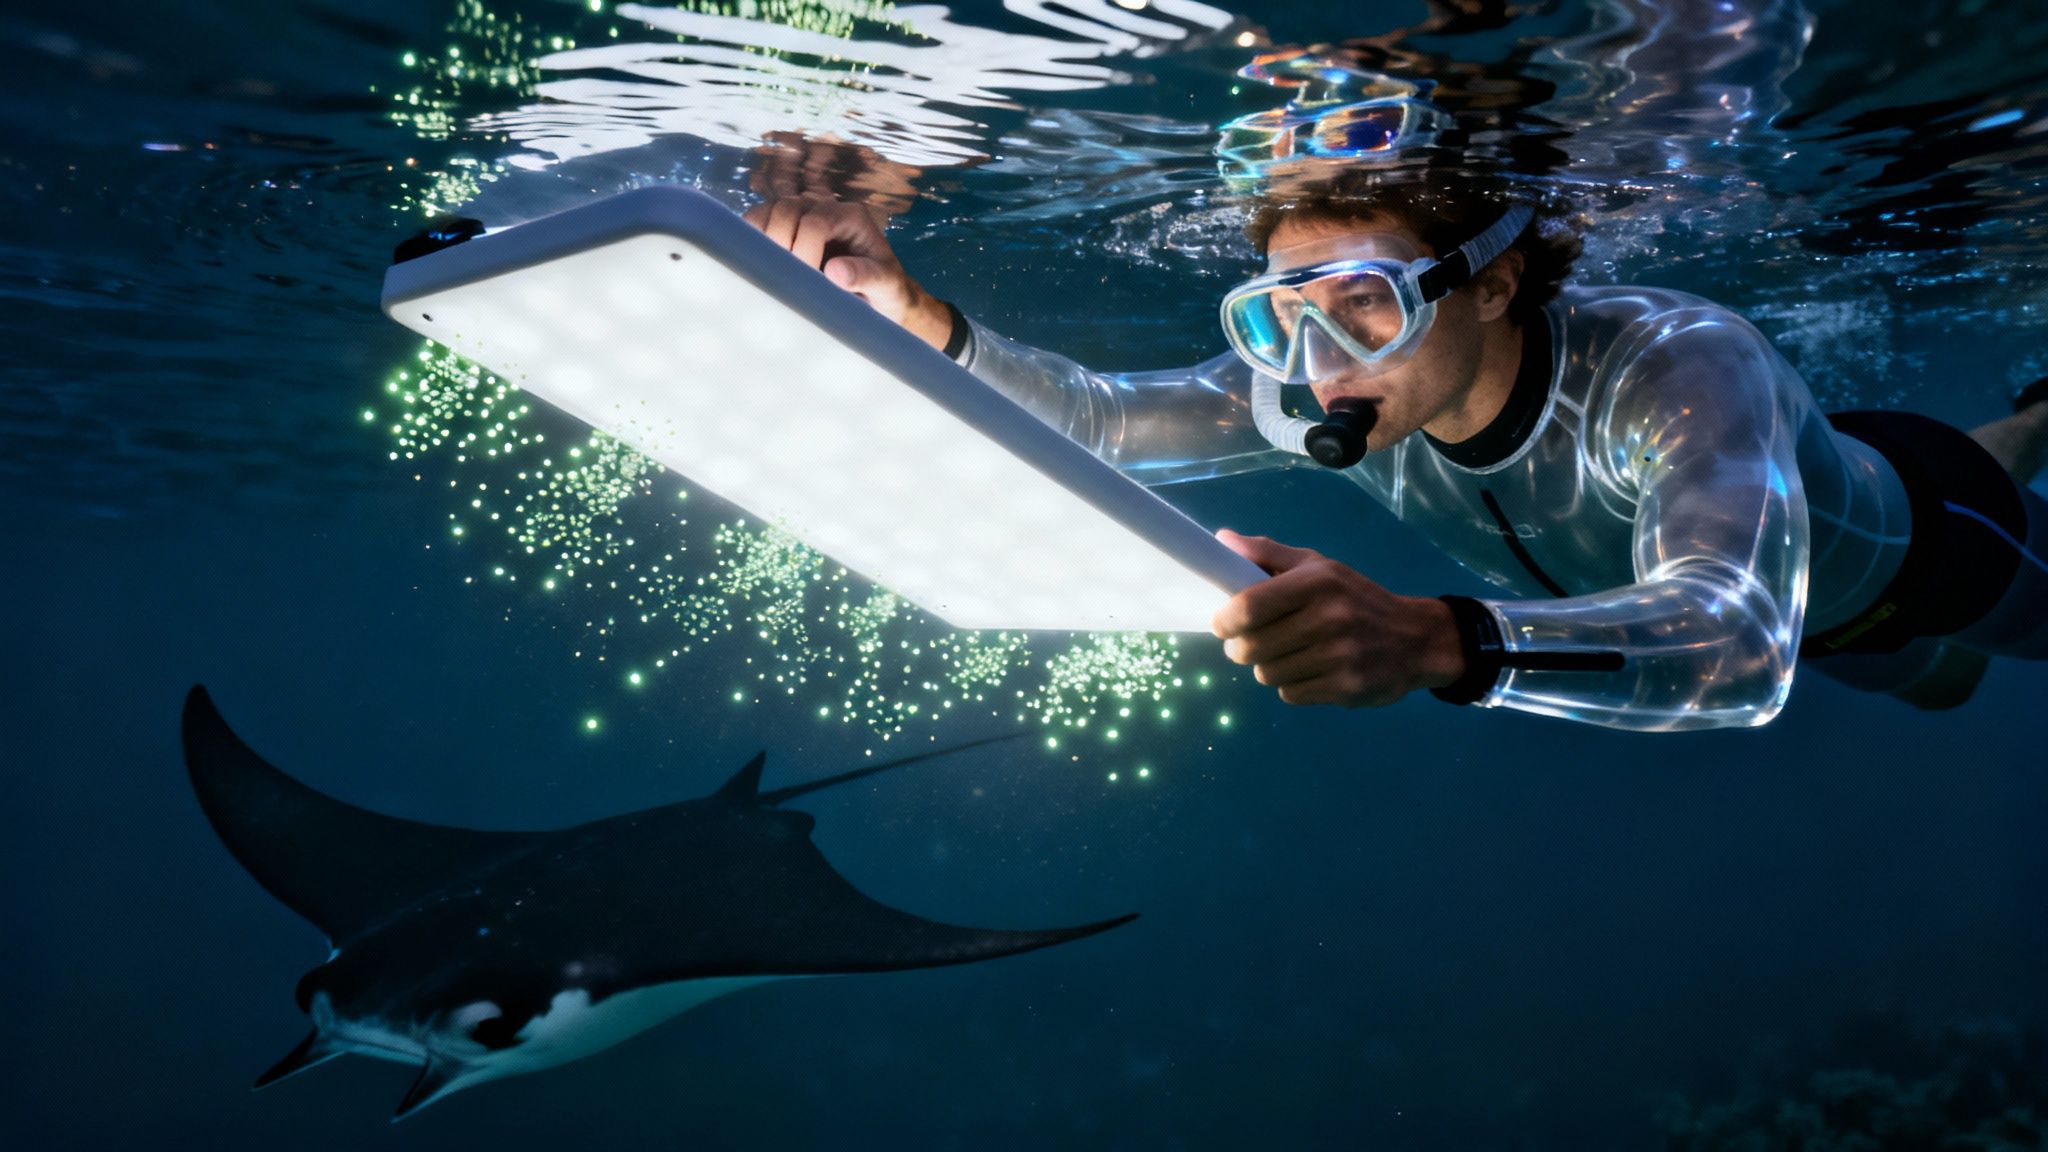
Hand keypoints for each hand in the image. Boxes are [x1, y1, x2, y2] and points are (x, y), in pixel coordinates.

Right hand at [741, 194, 954, 350]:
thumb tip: (835, 271)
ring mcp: (801, 214)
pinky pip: (756, 223)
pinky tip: (758, 266)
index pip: (816, 221)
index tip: (806, 280)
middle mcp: (824, 207)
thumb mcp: (887, 287)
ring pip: (766, 211)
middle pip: (786, 209)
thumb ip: (867, 277)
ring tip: (771, 273)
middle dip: (779, 245)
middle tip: (786, 280)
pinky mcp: (783, 227)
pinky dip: (750, 241)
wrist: (876, 295)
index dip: (803, 250)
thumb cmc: (885, 290)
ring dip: (760, 241)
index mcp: (852, 216)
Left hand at [1210, 530, 1464, 706]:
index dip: (1226, 620)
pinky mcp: (1346, 689)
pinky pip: (1290, 694)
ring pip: (1267, 674)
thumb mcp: (1318, 567)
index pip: (1250, 606)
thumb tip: (1221, 541)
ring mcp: (1339, 657)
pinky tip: (1310, 670)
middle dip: (1241, 648)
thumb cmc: (1355, 598)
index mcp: (1318, 583)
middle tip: (1248, 643)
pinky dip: (1291, 685)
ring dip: (1268, 667)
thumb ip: (1268, 554)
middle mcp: (1329, 618)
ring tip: (1286, 655)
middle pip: (1252, 647)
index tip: (1222, 624)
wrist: (1416, 639)